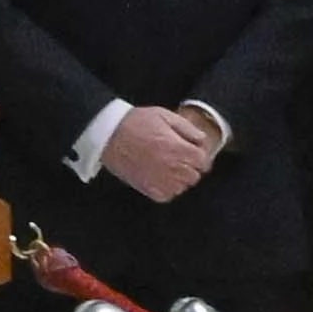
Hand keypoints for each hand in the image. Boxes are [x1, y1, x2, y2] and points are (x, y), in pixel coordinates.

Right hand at [94, 104, 221, 203]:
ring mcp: (159, 180)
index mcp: (177, 148)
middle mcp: (171, 167)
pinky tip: (162, 177)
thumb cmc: (135, 122)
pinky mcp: (147, 188)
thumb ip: (187, 128)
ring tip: (171, 167)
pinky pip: (167, 195)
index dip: (201, 156)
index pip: (203, 161)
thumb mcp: (164, 115)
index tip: (195, 152)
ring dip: (180, 179)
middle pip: (195, 176)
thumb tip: (201, 140)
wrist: (108, 134)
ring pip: (182, 187)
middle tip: (182, 158)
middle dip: (192, 167)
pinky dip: (168, 189)